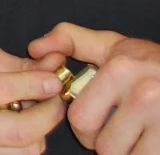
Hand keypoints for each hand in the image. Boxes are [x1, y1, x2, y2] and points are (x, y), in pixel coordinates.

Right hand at [0, 44, 65, 153]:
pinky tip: (21, 128)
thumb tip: (54, 65)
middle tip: (56, 100)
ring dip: (40, 132)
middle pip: (18, 131)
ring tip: (35, 113)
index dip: (33, 85)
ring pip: (23, 151)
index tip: (54, 80)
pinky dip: (27, 145)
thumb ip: (16, 64)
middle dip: (48, 115)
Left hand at [30, 23, 159, 152]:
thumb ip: (71, 40)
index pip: (81, 118)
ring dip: (127, 153)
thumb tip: (35, 48)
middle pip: (103, 144)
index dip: (84, 127)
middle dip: (105, 143)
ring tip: (134, 136)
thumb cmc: (153, 64)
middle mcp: (145, 93)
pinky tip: (149, 142)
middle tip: (117, 132)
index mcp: (121, 69)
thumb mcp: (114, 45)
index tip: (96, 121)